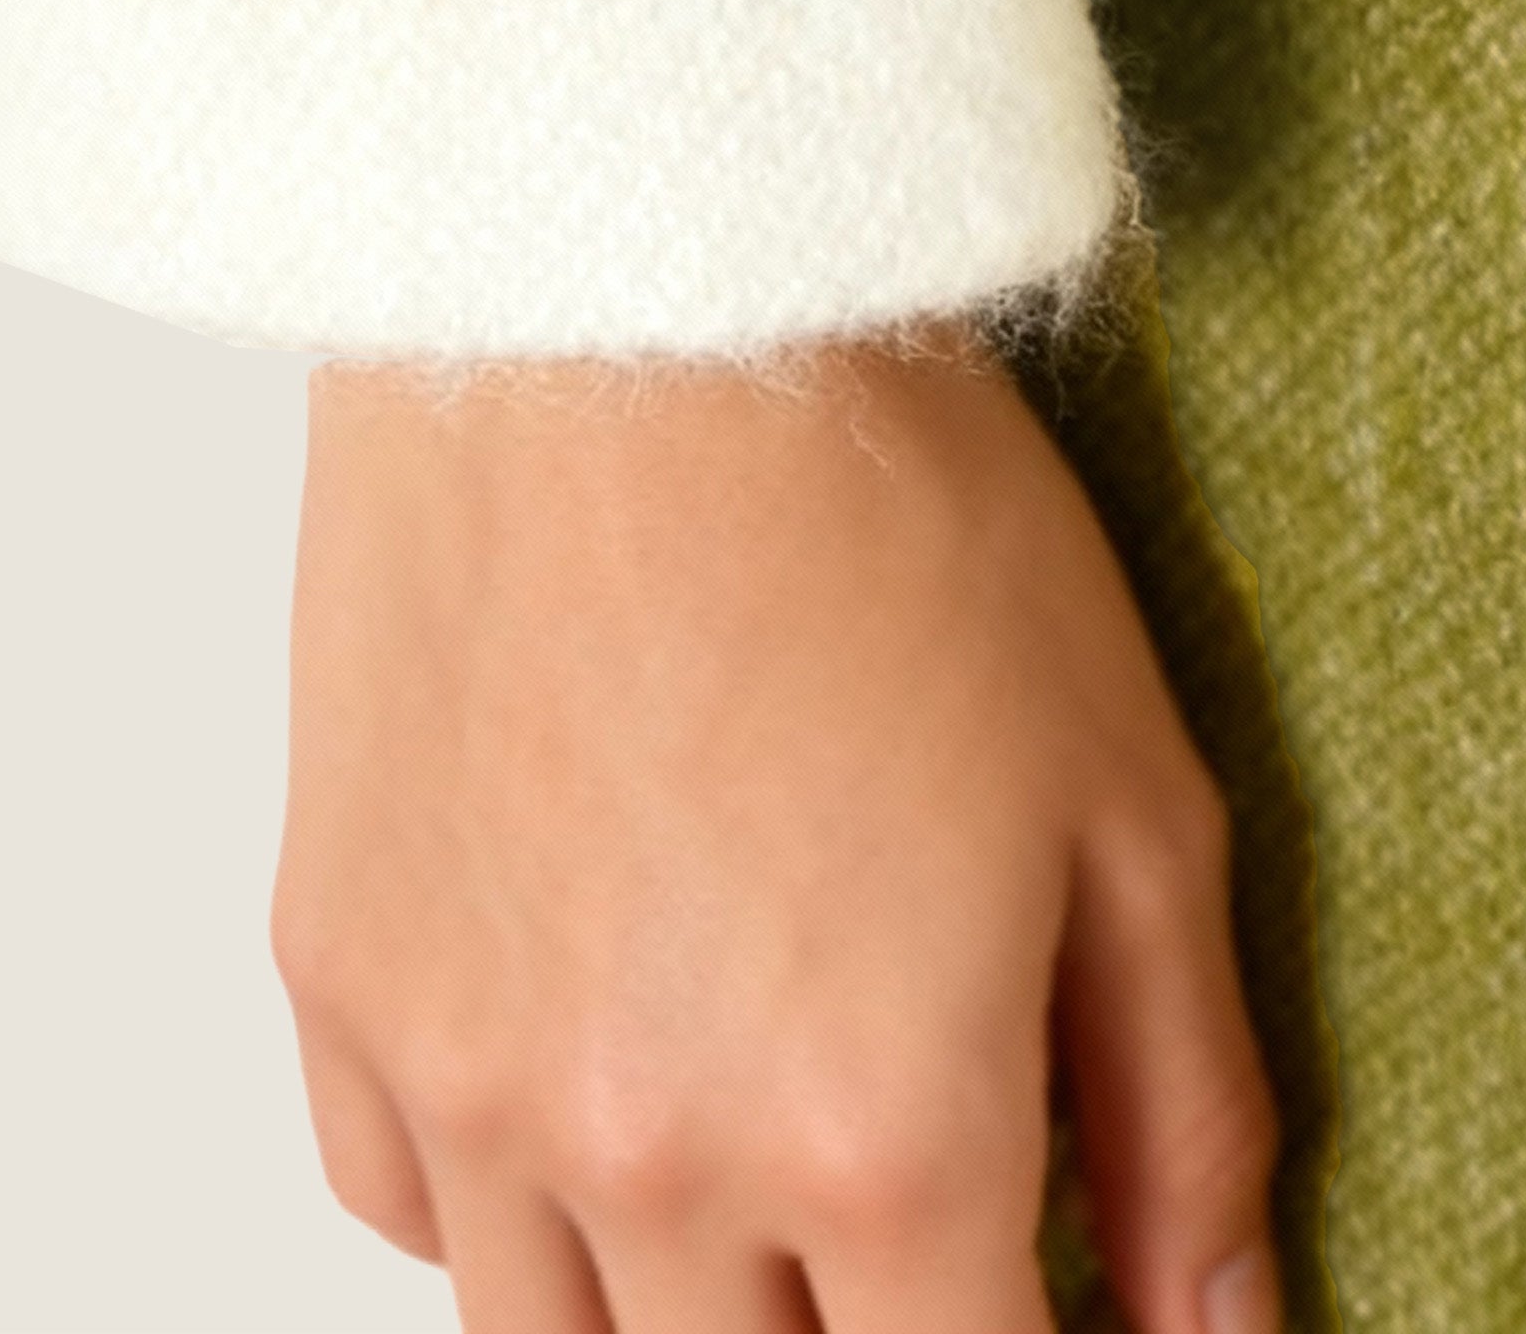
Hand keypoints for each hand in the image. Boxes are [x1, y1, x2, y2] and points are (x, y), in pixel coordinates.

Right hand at [272, 321, 1281, 1333]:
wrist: (638, 294)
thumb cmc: (894, 510)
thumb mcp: (1135, 803)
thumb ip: (1188, 1114)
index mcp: (881, 1142)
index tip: (1049, 1303)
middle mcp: (652, 1159)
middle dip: (850, 1329)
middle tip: (900, 1209)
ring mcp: (468, 1078)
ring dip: (672, 1298)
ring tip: (752, 1151)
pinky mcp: (337, 972)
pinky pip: (402, 1204)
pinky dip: (504, 1195)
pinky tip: (592, 1069)